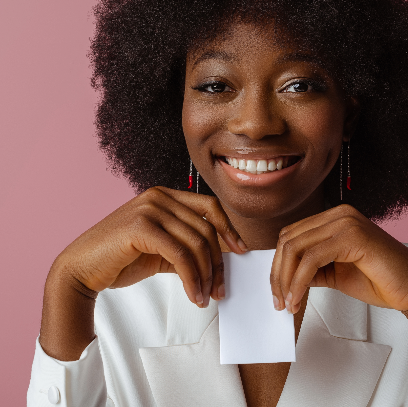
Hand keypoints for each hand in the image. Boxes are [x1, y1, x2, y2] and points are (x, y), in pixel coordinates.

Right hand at [53, 186, 245, 306]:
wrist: (82, 269)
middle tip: (219, 289)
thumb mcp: (161, 250)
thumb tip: (218, 261)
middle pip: (206, 229)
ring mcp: (150, 209)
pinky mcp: (141, 226)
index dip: (228, 229)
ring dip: (205, 275)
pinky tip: (194, 295)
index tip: (240, 251)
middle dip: (218, 263)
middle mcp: (159, 197)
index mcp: (166, 196)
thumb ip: (186, 248)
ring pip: (195, 243)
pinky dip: (192, 278)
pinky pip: (180, 254)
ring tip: (205, 297)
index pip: (209, 207)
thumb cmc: (121, 258)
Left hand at [270, 204, 407, 315]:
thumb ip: (310, 268)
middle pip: (289, 239)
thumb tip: (282, 276)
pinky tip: (297, 299)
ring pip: (296, 247)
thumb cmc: (379, 281)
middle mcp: (338, 214)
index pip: (292, 235)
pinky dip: (298, 281)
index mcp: (334, 218)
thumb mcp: (333, 273)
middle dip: (277, 273)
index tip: (277, 291)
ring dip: (285, 279)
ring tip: (286, 303)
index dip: (278, 263)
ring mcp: (346, 221)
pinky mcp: (353, 236)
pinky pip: (312, 258)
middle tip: (278, 301)